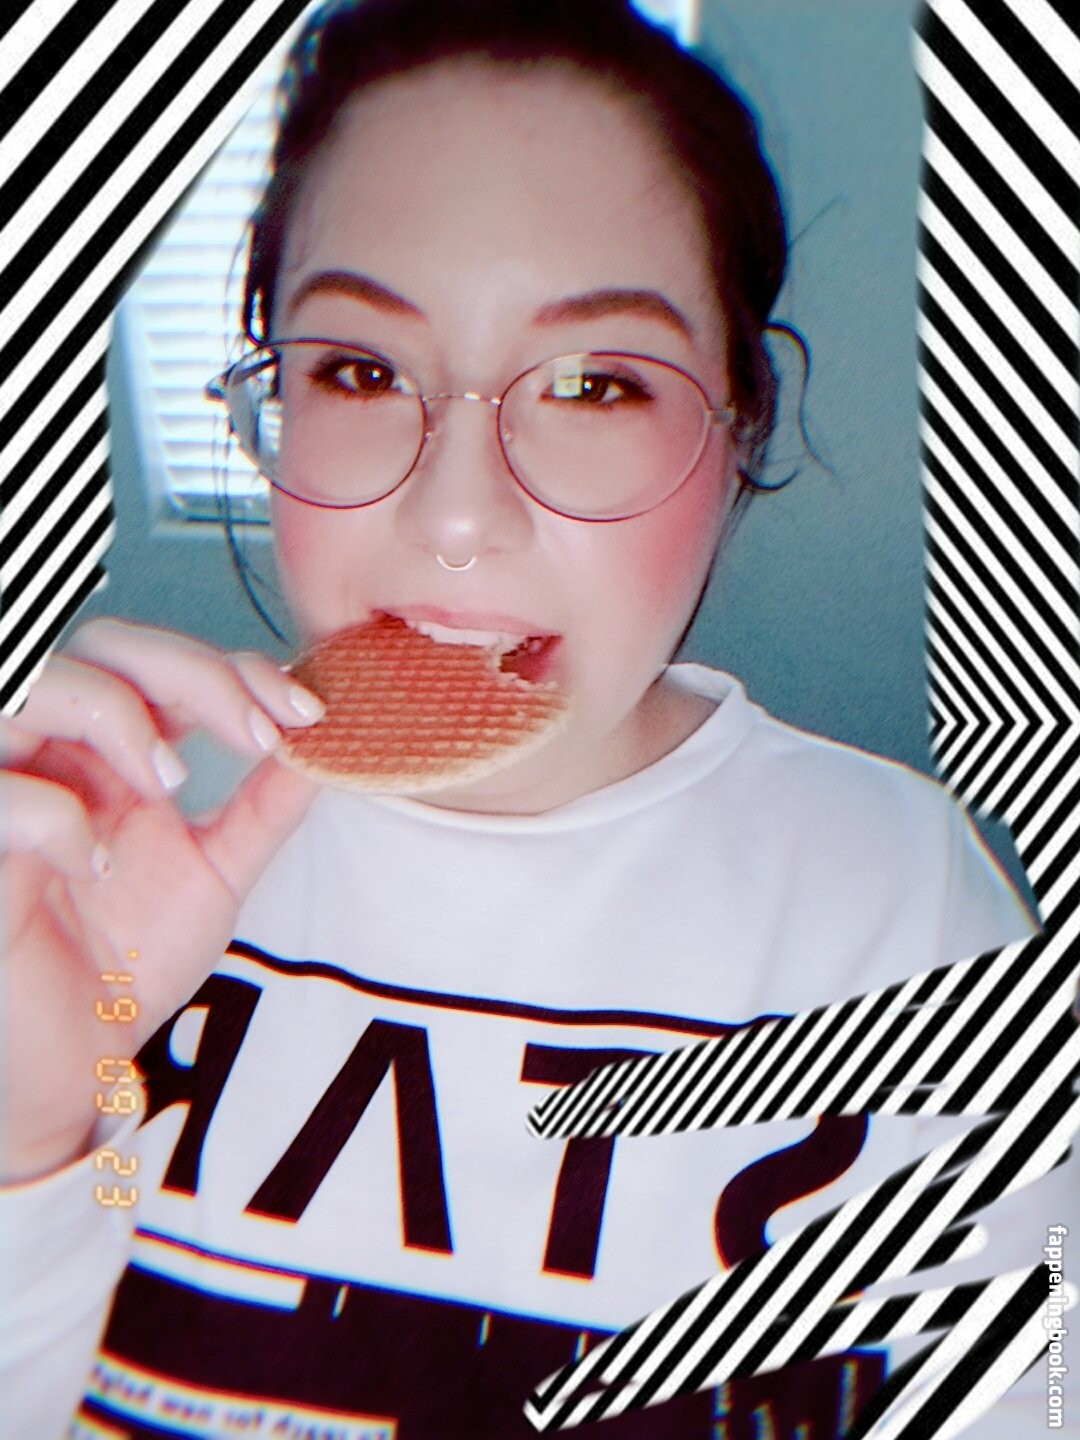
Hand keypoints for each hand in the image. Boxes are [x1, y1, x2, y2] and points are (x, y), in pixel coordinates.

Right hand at [1, 619, 322, 1181]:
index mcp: (108, 750)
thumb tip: (326, 745)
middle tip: (254, 734)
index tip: (306, 714)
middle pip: (100, 644)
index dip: (234, 666)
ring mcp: (5, 791)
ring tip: (173, 784)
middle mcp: (51, 753)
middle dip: (190, 672)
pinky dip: (56, 814)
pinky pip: (2, 796)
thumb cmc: (126, 963)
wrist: (74, 1066)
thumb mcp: (215, 875)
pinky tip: (95, 863)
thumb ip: (263, 807)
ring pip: (30, 683)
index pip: (159, 657)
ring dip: (117, 714)